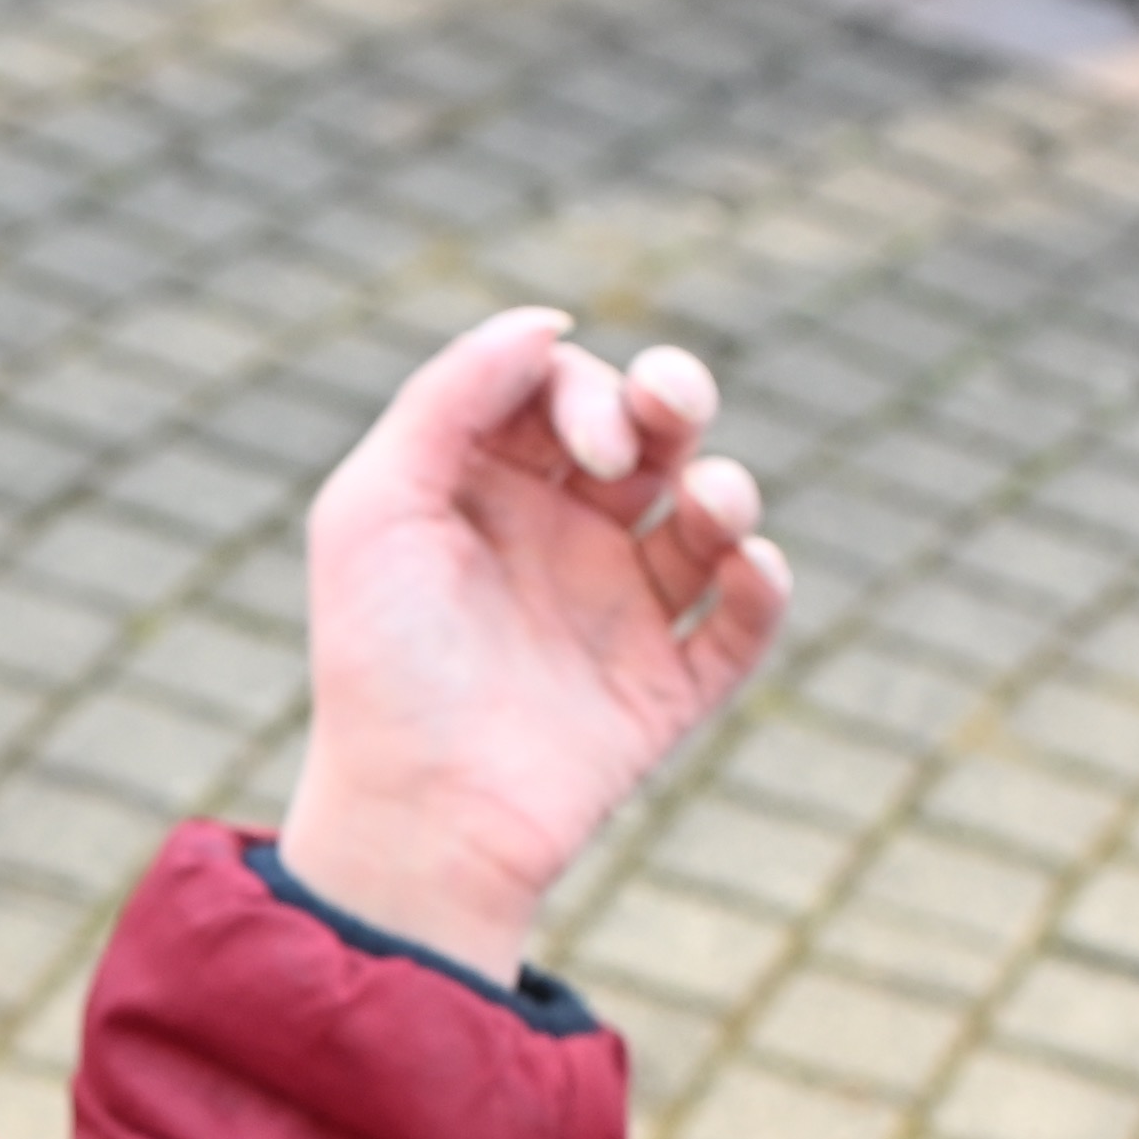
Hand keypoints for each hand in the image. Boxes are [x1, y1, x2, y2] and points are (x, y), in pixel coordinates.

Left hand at [276, 310, 797, 982]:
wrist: (421, 818)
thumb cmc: (380, 663)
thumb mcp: (374, 508)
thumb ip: (449, 396)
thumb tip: (547, 321)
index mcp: (482, 490)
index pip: (558, 388)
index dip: (585, 389)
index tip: (583, 448)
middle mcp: (554, 539)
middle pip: (646, 429)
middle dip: (675, 396)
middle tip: (665, 419)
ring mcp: (617, 612)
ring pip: (708, 514)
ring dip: (729, 490)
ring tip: (712, 512)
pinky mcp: (667, 689)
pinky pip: (744, 621)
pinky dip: (765, 585)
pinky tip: (745, 572)